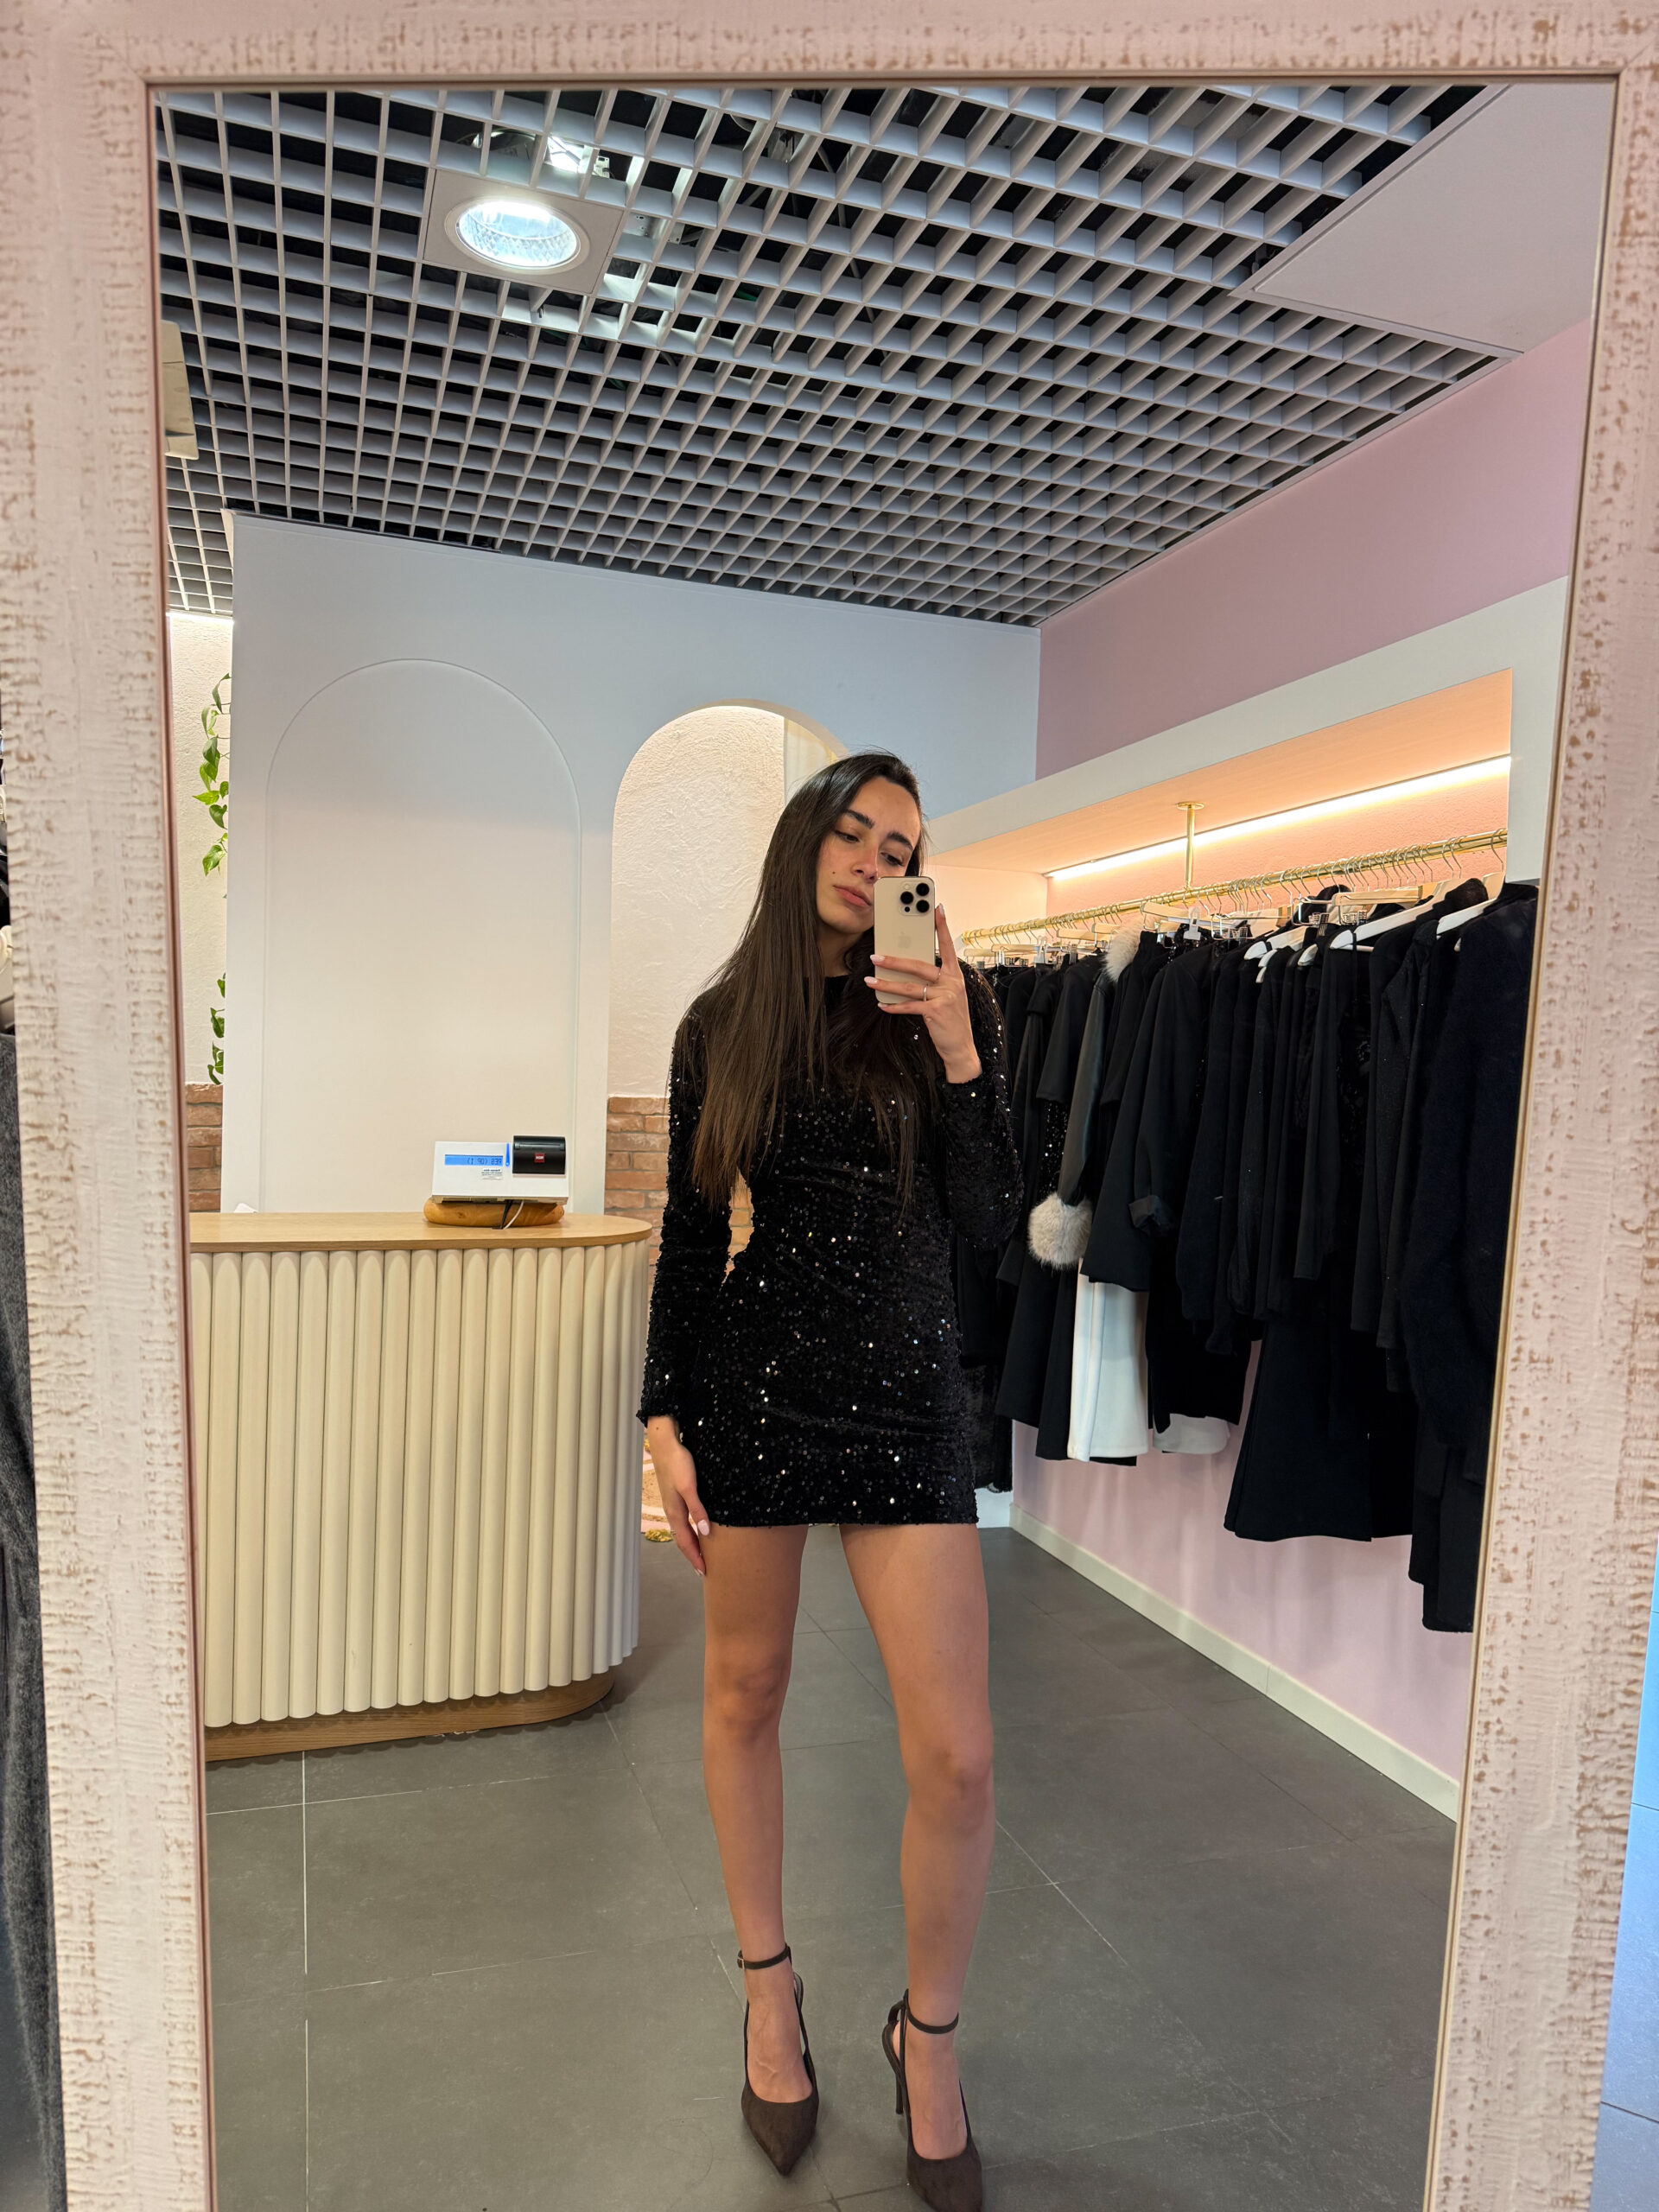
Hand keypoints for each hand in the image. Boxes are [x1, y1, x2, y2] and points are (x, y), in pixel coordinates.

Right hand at [646, 1413, 710, 1575]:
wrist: (665, 1443)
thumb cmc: (678, 1463)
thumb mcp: (690, 1487)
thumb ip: (697, 1509)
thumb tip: (705, 1532)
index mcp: (675, 1512)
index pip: (685, 1542)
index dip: (695, 1557)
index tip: (704, 1572)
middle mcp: (672, 1511)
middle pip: (682, 1539)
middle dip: (692, 1554)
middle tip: (703, 1568)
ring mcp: (672, 1503)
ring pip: (682, 1530)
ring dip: (690, 1543)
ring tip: (700, 1553)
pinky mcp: (675, 1495)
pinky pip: (682, 1519)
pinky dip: (689, 1529)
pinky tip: (695, 1527)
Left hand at [866, 905, 980, 1082]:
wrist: (961, 1047)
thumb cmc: (951, 1019)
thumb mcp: (948, 996)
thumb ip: (934, 981)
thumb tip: (907, 969)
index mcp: (955, 975)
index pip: (949, 945)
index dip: (942, 927)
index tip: (936, 908)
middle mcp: (952, 983)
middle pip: (920, 965)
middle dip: (895, 960)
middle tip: (876, 956)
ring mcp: (945, 996)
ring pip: (910, 986)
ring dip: (886, 984)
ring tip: (870, 981)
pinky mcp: (936, 1012)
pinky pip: (909, 1006)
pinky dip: (894, 1006)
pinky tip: (882, 1005)